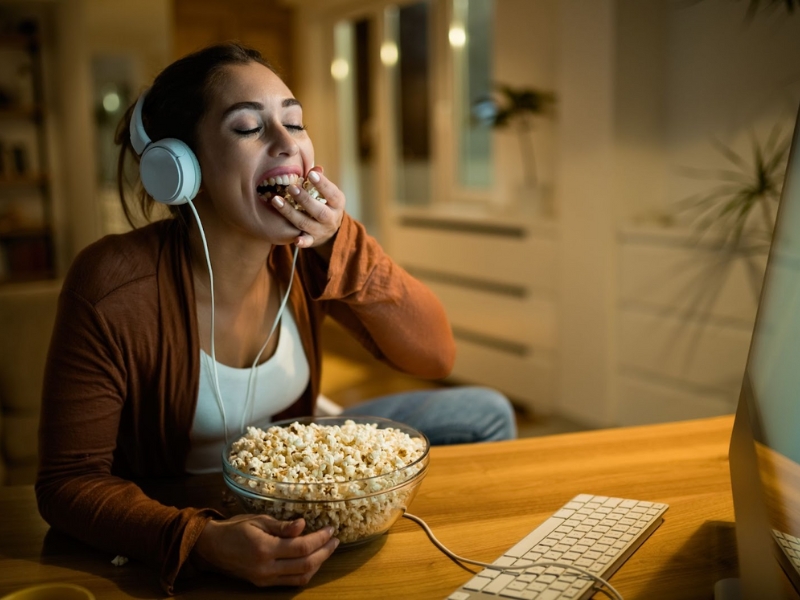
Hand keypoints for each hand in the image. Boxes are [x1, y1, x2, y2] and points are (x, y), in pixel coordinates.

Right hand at [191, 515, 338, 586]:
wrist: (211, 547)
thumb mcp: (258, 520)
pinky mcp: (263, 584)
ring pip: (301, 578)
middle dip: (324, 552)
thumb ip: (282, 526)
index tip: (331, 529)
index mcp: (265, 549)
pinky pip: (290, 583)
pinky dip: (305, 573)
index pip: (302, 547)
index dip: (320, 539)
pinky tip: (311, 561)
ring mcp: (265, 579)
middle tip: (335, 540)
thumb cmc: (234, 528)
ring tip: (326, 549)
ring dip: (317, 564)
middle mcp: (266, 568)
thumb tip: (303, 524)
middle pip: (306, 565)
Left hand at [271, 166, 344, 248]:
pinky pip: (307, 242)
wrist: (331, 231)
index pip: (331, 193)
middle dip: (304, 199)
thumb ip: (320, 181)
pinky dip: (302, 242)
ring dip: (291, 213)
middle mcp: (331, 218)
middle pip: (318, 210)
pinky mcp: (313, 240)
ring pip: (306, 223)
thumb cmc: (325, 204)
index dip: (322, 184)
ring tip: (276, 200)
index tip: (311, 174)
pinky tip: (296, 240)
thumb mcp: (328, 193)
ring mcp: (321, 230)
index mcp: (337, 203)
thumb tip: (316, 168)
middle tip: (291, 188)